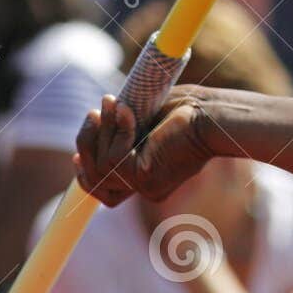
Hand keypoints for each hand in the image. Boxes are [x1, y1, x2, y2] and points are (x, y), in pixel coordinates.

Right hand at [74, 88, 217, 206]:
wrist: (217, 115)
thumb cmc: (192, 108)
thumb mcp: (149, 117)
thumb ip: (125, 124)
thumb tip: (99, 117)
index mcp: (148, 175)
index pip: (103, 190)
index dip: (85, 172)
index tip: (75, 153)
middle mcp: (146, 186)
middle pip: (94, 180)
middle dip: (87, 144)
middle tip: (93, 112)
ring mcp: (146, 186)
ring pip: (100, 168)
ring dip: (101, 132)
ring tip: (111, 103)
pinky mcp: (146, 178)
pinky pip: (114, 159)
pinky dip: (117, 131)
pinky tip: (128, 111)